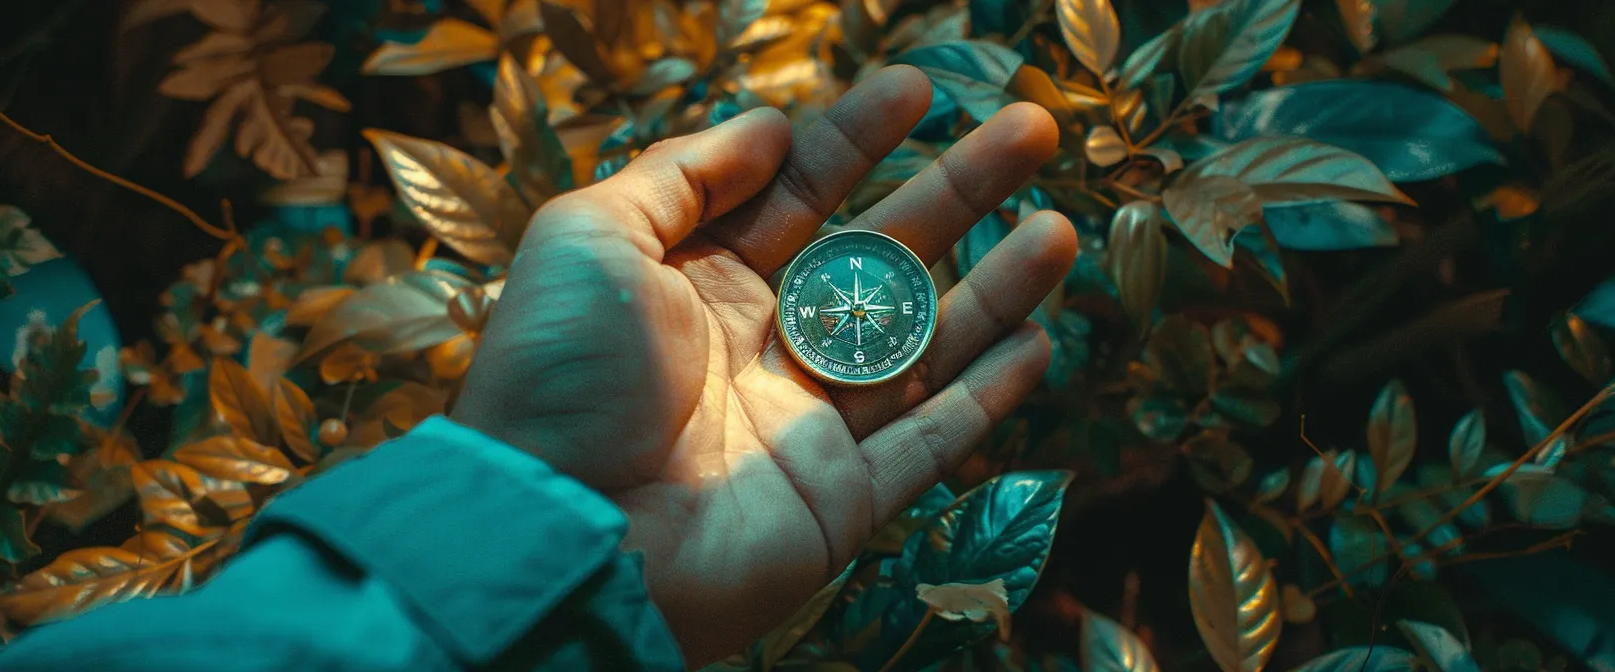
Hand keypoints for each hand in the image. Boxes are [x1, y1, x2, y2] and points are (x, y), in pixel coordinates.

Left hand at [451, 66, 1073, 664]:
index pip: (801, 193)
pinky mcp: (840, 500)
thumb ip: (681, 175)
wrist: (557, 535)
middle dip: (958, 190)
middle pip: (882, 254)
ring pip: (924, 345)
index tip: (918, 87)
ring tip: (1057, 227)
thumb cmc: (558, 378)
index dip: (859, 137)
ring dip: (996, 286)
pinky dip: (987, 397)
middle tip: (1031, 128)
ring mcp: (808, 426)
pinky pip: (928, 443)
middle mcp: (764, 348)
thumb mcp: (590, 239)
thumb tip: (767, 126)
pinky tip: (1038, 341)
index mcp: (701, 283)